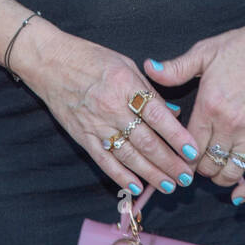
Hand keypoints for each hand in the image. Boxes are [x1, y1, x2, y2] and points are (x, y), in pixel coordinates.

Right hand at [17, 27, 200, 196]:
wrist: (51, 62)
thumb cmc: (90, 58)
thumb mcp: (125, 64)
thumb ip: (149, 89)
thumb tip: (173, 111)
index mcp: (126, 84)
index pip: (157, 115)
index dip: (177, 136)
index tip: (193, 151)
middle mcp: (112, 107)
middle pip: (146, 141)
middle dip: (170, 162)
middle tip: (187, 177)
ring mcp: (96, 124)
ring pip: (129, 155)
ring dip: (151, 173)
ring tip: (170, 186)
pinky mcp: (83, 136)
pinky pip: (105, 160)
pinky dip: (121, 176)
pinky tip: (137, 186)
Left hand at [142, 7, 244, 201]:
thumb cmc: (239, 47)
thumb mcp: (203, 52)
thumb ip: (175, 67)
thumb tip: (148, 68)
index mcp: (209, 105)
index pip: (187, 146)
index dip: (179, 156)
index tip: (174, 158)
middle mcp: (229, 124)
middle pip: (206, 163)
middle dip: (196, 169)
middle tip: (193, 164)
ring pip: (229, 172)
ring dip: (218, 178)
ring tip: (212, 171)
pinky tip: (237, 196)